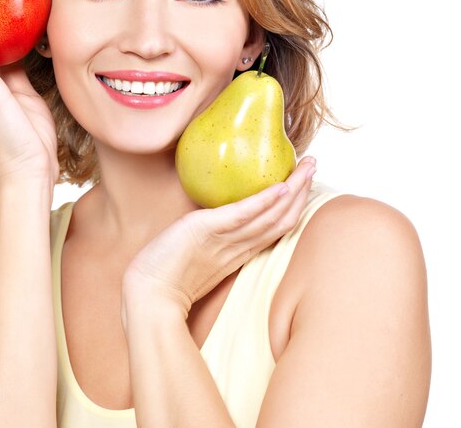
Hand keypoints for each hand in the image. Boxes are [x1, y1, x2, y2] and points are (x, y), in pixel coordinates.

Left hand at [122, 157, 315, 322]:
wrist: (147, 295)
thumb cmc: (166, 275)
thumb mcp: (196, 252)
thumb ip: (211, 238)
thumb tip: (216, 217)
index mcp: (238, 252)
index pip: (275, 226)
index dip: (293, 204)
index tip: (303, 183)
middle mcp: (238, 247)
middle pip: (280, 219)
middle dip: (301, 191)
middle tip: (313, 165)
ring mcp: (225, 241)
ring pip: (269, 216)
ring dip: (292, 190)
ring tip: (307, 167)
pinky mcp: (207, 231)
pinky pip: (241, 216)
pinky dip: (263, 202)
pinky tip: (281, 187)